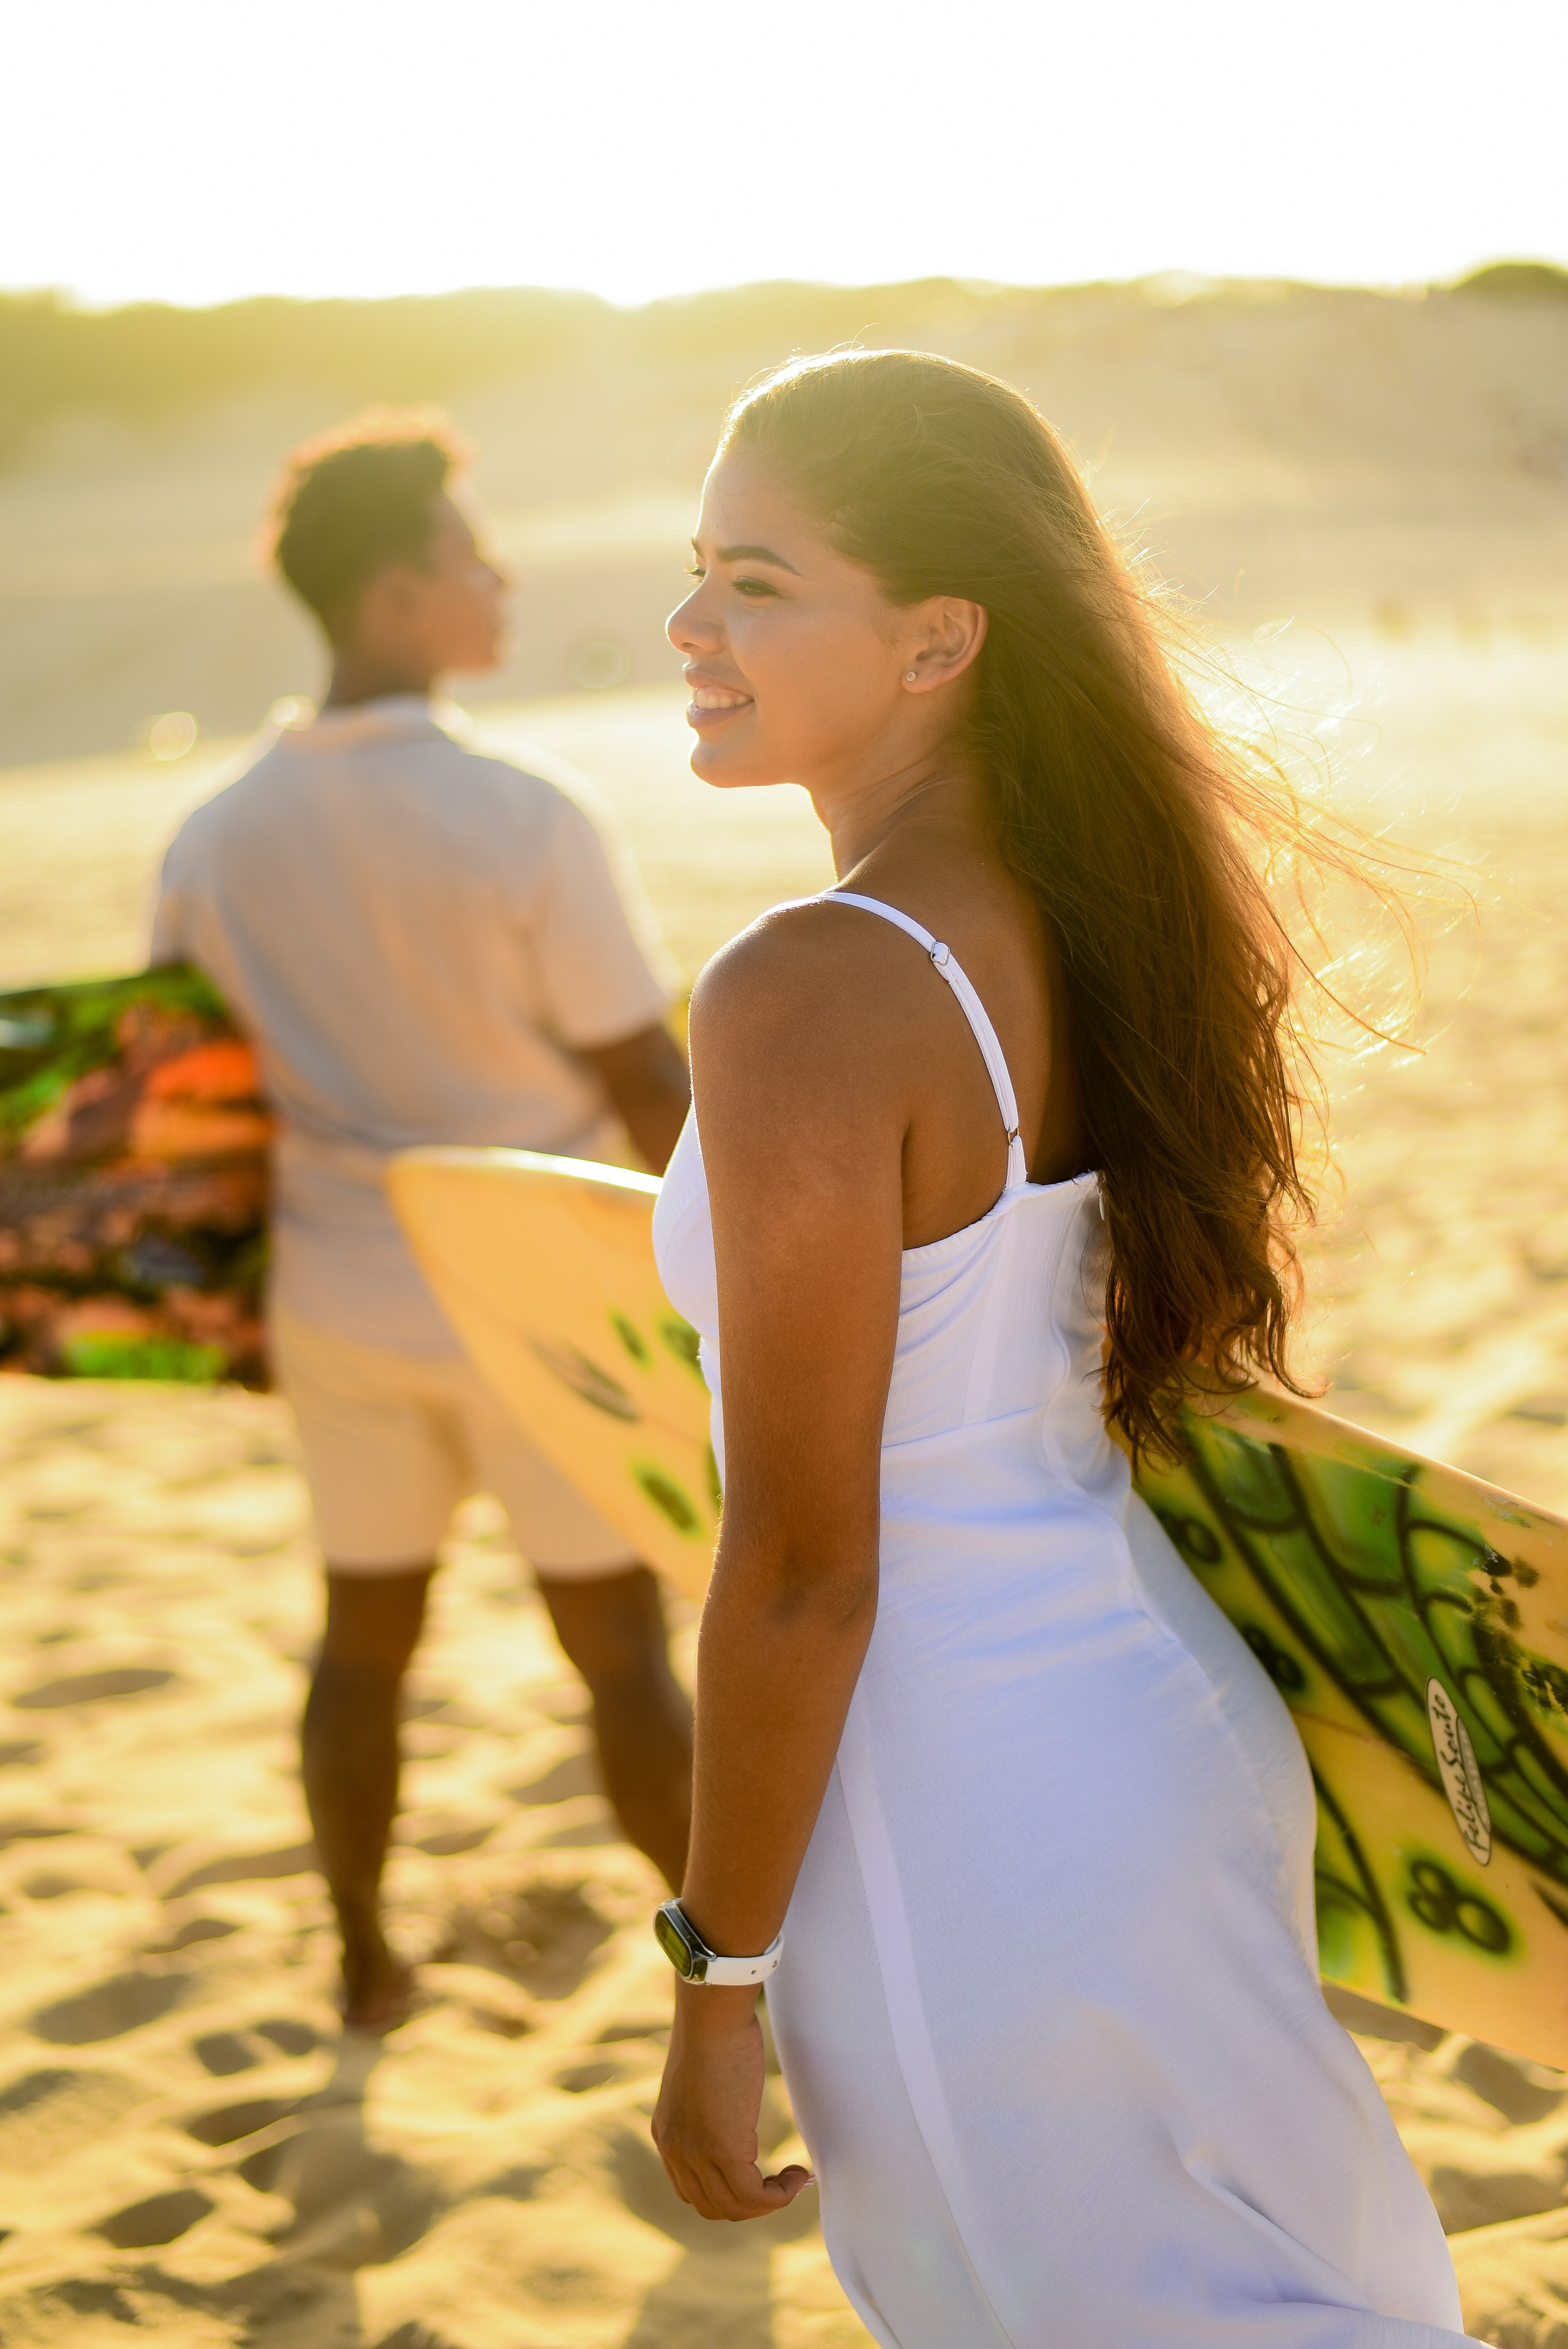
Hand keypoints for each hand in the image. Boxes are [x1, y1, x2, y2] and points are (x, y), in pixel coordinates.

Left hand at [652, 1984, 812, 2221]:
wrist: (712, 2014)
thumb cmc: (714, 2031)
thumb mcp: (702, 2080)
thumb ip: (708, 2107)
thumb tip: (731, 2113)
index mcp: (667, 2134)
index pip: (691, 2191)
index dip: (728, 2194)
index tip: (759, 2177)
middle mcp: (675, 2150)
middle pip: (713, 2207)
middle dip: (750, 2204)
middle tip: (781, 2182)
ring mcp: (696, 2153)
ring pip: (735, 2208)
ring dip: (769, 2202)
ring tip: (794, 2178)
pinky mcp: (724, 2150)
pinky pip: (754, 2196)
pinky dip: (779, 2195)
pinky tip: (798, 2174)